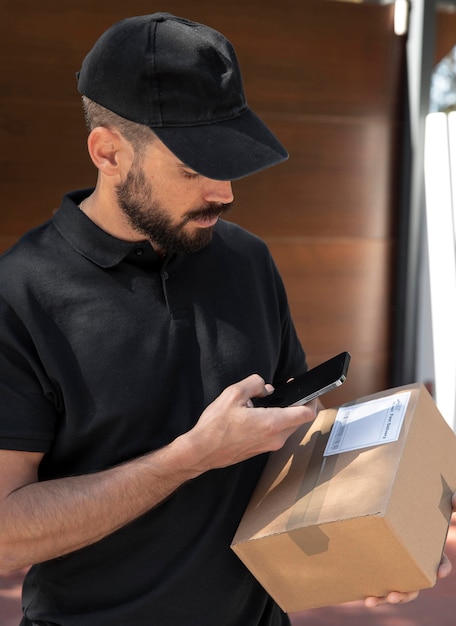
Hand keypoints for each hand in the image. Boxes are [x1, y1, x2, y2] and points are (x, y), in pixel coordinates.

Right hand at [183, 374, 316, 472]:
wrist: (202, 451)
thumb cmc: (215, 426)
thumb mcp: (233, 394)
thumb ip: (254, 384)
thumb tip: (265, 387)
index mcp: (272, 423)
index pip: (306, 413)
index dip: (311, 400)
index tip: (307, 390)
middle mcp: (275, 438)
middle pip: (299, 420)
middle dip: (296, 404)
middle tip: (284, 391)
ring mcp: (269, 446)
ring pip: (287, 427)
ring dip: (283, 413)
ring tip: (264, 402)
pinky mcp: (261, 450)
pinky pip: (276, 433)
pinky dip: (274, 422)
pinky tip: (256, 414)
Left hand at [364, 491, 455, 607]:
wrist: (388, 509)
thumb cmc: (418, 508)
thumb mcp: (434, 506)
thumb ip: (450, 504)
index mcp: (428, 552)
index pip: (441, 563)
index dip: (442, 567)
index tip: (440, 572)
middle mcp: (415, 564)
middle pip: (416, 584)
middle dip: (407, 593)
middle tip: (395, 595)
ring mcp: (399, 568)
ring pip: (399, 589)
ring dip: (387, 598)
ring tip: (374, 601)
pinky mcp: (383, 568)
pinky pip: (381, 584)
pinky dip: (375, 593)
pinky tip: (365, 598)